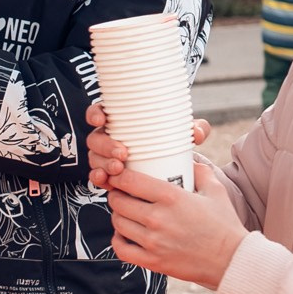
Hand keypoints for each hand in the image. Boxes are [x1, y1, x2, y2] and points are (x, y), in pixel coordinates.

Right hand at [84, 101, 209, 187]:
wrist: (175, 172)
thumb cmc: (172, 144)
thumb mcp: (184, 135)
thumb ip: (194, 129)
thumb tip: (197, 132)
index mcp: (121, 122)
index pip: (100, 112)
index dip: (95, 114)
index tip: (101, 119)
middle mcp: (109, 138)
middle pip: (95, 138)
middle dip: (105, 145)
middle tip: (122, 153)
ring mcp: (105, 158)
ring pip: (95, 158)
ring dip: (103, 163)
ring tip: (118, 168)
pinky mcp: (107, 176)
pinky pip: (97, 176)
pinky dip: (99, 178)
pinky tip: (105, 181)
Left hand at [106, 157, 247, 288]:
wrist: (232, 260)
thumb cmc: (224, 225)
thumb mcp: (216, 191)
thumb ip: (200, 172)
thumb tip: (189, 161)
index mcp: (171, 197)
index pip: (129, 180)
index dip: (118, 176)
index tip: (118, 175)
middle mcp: (158, 218)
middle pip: (118, 201)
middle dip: (116, 194)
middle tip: (120, 193)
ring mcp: (153, 242)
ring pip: (118, 223)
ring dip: (117, 215)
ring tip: (124, 212)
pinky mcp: (153, 261)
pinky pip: (121, 249)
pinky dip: (118, 240)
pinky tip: (124, 234)